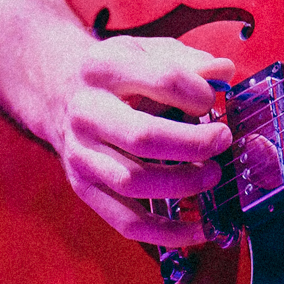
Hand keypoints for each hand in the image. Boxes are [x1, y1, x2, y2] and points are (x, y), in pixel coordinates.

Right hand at [49, 34, 233, 247]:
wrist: (58, 92)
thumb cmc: (116, 73)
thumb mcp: (146, 51)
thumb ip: (188, 61)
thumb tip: (224, 72)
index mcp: (104, 68)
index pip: (163, 80)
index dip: (199, 93)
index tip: (212, 100)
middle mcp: (86, 112)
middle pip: (144, 137)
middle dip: (194, 144)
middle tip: (223, 140)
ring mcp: (81, 154)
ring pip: (134, 182)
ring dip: (183, 184)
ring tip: (213, 175)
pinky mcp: (84, 187)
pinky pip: (126, 221)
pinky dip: (167, 233)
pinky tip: (200, 229)